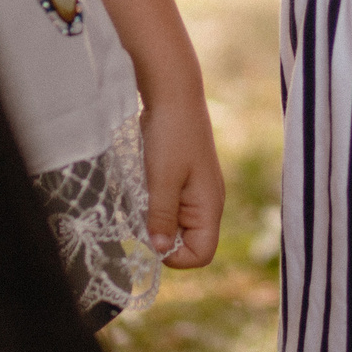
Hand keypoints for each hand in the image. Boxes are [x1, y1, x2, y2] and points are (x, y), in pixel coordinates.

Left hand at [142, 95, 225, 269]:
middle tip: (141, 215)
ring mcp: (196, 191)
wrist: (173, 94)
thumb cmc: (171, 135)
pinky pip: (170, 206)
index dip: (175, 257)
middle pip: (188, 242)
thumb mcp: (162, 180)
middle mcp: (207, 202)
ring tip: (143, 196)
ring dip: (155, 219)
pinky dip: (154, 204)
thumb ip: (161, 218)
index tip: (150, 237)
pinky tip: (144, 185)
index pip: (202, 254)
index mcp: (210, 206)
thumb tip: (160, 251)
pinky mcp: (183, 180)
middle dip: (162, 236)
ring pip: (176, 224)